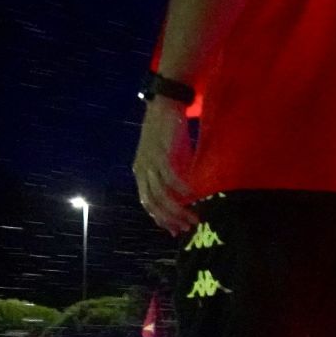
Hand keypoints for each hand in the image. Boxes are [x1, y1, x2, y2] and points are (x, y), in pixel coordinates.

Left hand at [133, 100, 199, 234]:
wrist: (164, 105)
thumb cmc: (168, 132)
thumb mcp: (167, 156)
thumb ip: (171, 174)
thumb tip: (187, 194)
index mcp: (140, 172)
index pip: (147, 203)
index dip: (160, 219)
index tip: (175, 231)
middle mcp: (142, 169)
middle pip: (153, 202)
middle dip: (170, 218)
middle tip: (187, 228)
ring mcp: (151, 162)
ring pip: (162, 194)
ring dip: (179, 209)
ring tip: (195, 217)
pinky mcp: (162, 153)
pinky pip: (172, 177)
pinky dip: (184, 189)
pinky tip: (195, 195)